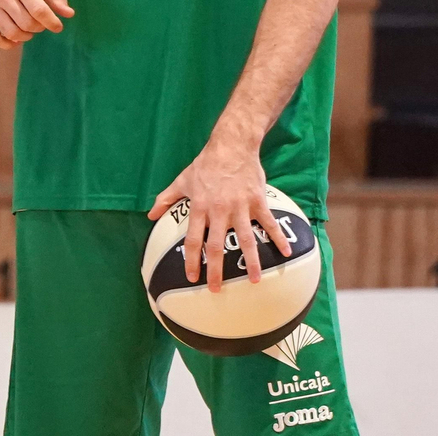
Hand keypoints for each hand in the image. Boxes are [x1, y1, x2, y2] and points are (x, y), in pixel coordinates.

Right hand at [0, 0, 73, 48]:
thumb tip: (69, 14)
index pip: (38, 10)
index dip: (51, 22)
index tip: (58, 26)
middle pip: (26, 23)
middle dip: (39, 27)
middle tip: (41, 23)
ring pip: (11, 32)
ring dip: (26, 36)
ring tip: (29, 29)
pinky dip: (7, 44)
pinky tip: (16, 39)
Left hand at [147, 139, 290, 291]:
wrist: (231, 146)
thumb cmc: (205, 165)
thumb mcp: (182, 181)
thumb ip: (166, 199)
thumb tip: (150, 216)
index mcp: (200, 207)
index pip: (194, 240)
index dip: (192, 260)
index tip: (193, 278)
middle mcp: (220, 211)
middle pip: (217, 246)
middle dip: (217, 270)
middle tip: (217, 290)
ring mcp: (240, 207)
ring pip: (246, 239)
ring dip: (251, 261)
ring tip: (254, 280)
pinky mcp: (257, 202)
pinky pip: (269, 223)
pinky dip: (278, 238)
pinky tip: (286, 254)